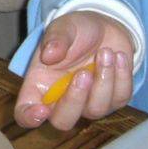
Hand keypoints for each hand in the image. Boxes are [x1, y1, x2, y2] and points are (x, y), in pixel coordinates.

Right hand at [15, 11, 133, 130]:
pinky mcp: (113, 99)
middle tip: (84, 73)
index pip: (25, 112)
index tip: (41, 109)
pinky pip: (119, 98)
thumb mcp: (64, 27)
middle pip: (63, 122)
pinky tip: (119, 57)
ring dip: (104, 81)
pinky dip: (122, 77)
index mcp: (39, 85)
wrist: (105, 26)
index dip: (30, 117)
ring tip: (106, 52)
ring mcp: (89, 103)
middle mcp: (61, 100)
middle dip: (75, 100)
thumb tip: (49, 55)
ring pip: (96, 111)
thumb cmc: (76, 30)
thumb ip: (56, 38)